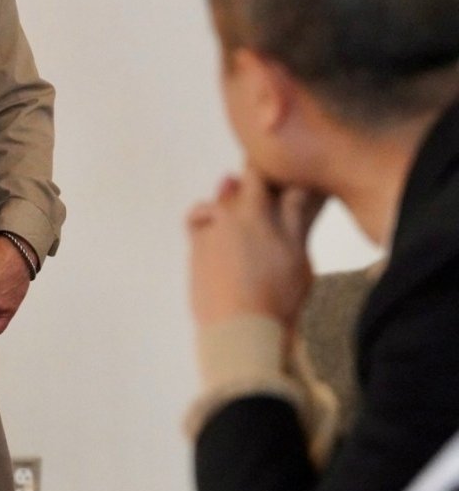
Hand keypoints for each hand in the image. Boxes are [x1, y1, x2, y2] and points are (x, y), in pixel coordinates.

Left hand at [187, 167, 323, 331]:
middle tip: (252, 193)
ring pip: (209, 209)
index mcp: (251, 212)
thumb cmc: (278, 294)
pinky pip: (196, 231)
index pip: (253, 174)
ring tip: (231, 218)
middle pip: (229, 190)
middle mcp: (222, 217)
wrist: (242, 332)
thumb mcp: (297, 254)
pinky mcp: (193, 258)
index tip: (265, 159)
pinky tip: (216, 237)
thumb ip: (294, 217)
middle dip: (240, 187)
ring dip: (220, 207)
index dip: (259, 165)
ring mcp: (204, 237)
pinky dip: (206, 227)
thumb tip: (296, 186)